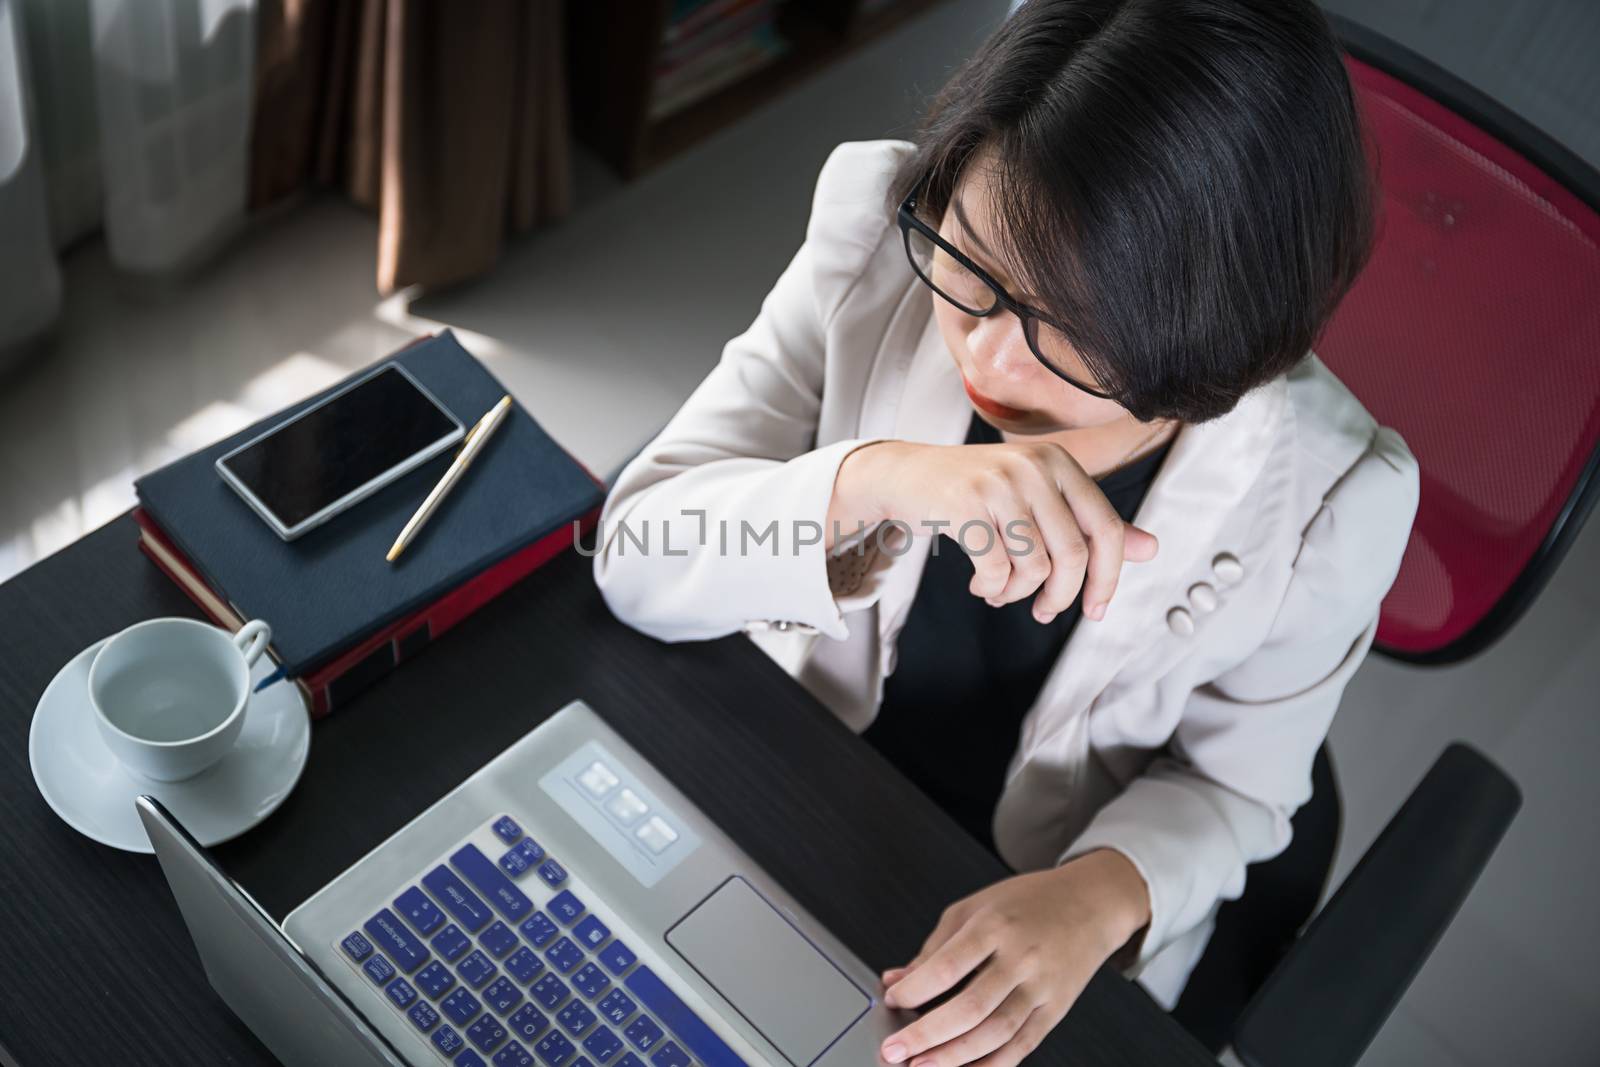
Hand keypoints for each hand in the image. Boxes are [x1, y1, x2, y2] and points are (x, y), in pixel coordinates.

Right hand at [827, 440, 1156, 622]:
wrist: (906, 474)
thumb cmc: (978, 489)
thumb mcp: (1039, 496)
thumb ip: (1090, 521)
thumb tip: (1149, 548)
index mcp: (1060, 463)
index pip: (1107, 528)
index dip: (1108, 578)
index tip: (1095, 609)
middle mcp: (1034, 467)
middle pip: (1073, 554)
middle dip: (1061, 596)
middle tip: (1045, 611)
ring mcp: (998, 483)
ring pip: (1034, 566)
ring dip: (1018, 594)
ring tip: (1001, 591)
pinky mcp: (964, 504)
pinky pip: (997, 569)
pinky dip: (991, 589)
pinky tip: (981, 583)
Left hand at [877, 850, 1150, 1065]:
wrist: (1090, 904)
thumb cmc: (1028, 902)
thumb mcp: (974, 908)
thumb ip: (934, 947)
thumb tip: (896, 980)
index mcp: (995, 926)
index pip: (949, 966)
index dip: (915, 989)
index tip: (891, 1001)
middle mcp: (1022, 958)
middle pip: (971, 1007)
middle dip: (927, 1035)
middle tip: (895, 1050)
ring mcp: (1042, 988)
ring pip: (996, 1033)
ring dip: (955, 1057)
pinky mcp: (1056, 1010)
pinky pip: (1022, 1045)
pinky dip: (992, 1065)